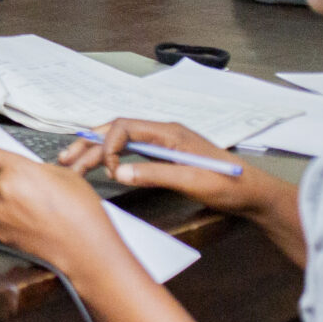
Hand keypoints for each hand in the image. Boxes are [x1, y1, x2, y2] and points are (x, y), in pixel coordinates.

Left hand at [0, 141, 130, 282]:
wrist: (85, 249)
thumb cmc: (81, 213)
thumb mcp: (65, 175)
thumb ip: (38, 169)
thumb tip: (28, 170)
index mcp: (18, 170)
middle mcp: (3, 189)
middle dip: (13, 182)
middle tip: (35, 192)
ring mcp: (0, 212)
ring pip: (1, 200)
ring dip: (14, 203)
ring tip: (40, 212)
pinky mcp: (0, 232)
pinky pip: (4, 219)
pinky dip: (15, 221)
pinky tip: (36, 225)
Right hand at [59, 117, 267, 215]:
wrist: (255, 195)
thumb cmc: (229, 186)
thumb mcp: (193, 181)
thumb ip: (156, 174)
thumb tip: (119, 173)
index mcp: (169, 132)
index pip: (125, 127)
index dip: (108, 144)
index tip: (106, 169)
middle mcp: (163, 133)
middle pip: (117, 131)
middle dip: (90, 144)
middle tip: (66, 160)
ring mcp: (163, 143)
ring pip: (121, 140)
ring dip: (96, 150)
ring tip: (72, 161)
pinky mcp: (164, 156)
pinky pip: (130, 150)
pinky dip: (111, 156)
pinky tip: (99, 164)